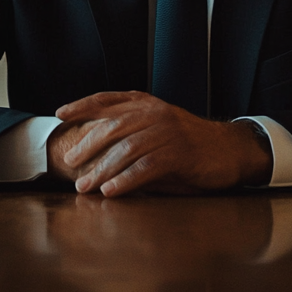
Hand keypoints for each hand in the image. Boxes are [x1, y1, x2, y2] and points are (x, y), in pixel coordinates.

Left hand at [48, 91, 271, 196]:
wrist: (231, 150)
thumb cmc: (191, 145)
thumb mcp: (161, 130)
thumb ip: (134, 133)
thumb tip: (97, 150)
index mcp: (149, 104)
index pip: (110, 99)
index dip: (84, 105)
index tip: (60, 114)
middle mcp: (157, 113)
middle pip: (113, 126)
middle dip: (87, 144)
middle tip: (69, 162)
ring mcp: (169, 132)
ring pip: (127, 149)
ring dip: (102, 169)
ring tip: (85, 186)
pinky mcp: (180, 153)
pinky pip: (146, 167)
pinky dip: (126, 180)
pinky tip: (112, 192)